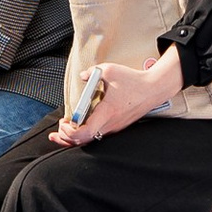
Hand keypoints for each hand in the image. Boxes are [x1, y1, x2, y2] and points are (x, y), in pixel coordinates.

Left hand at [54, 45, 180, 145]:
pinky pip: (98, 135)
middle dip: (67, 139)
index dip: (70, 133)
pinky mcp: (118, 126)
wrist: (154, 88)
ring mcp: (115, 127)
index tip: (64, 123)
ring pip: (91, 140)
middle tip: (58, 130)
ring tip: (64, 131)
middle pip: (84, 141)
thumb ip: (91, 72)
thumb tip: (82, 76)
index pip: (85, 133)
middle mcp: (110, 124)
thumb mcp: (110, 70)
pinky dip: (86, 134)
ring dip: (75, 137)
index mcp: (107, 112)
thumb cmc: (134, 81)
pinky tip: (79, 128)